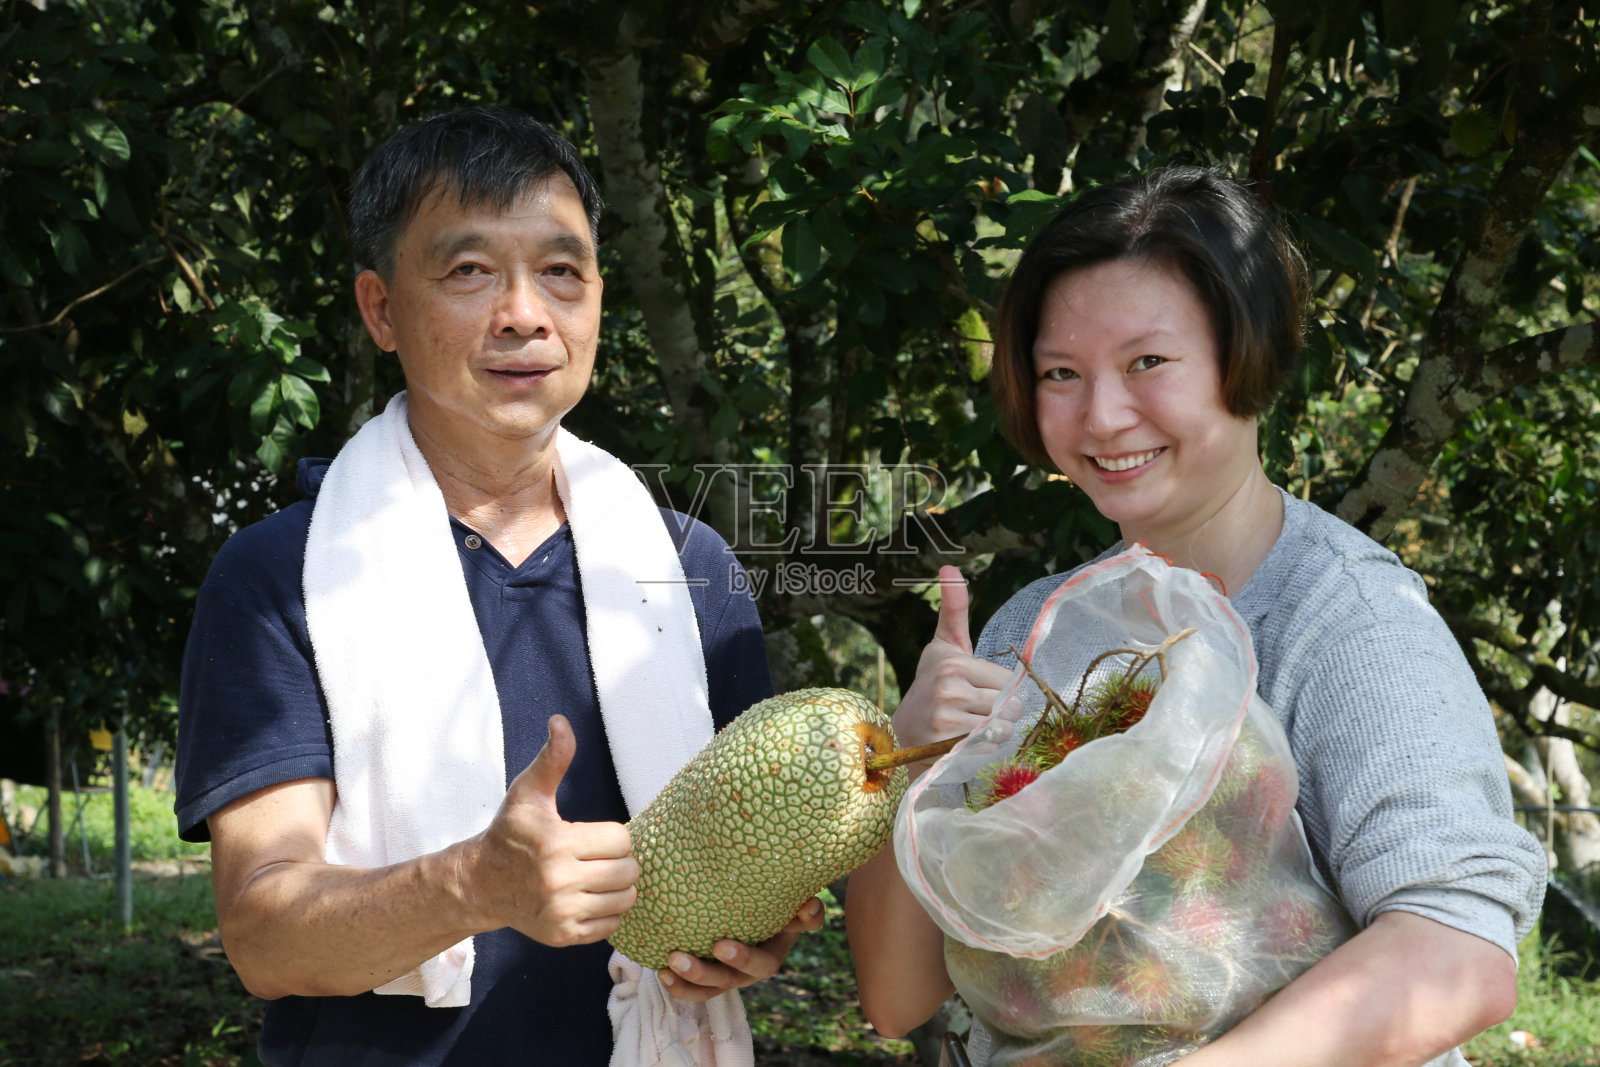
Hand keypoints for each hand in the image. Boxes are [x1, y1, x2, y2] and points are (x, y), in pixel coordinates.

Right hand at [462, 715, 639, 946]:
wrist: (481, 884)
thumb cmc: (510, 833)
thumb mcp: (528, 792)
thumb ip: (552, 758)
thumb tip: (561, 721)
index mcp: (556, 844)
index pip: (621, 840)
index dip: (612, 835)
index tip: (592, 835)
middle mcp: (559, 882)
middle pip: (628, 871)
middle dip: (619, 860)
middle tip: (597, 856)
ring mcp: (561, 914)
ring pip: (626, 899)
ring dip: (618, 886)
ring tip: (596, 876)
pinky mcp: (564, 937)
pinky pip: (613, 926)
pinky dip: (608, 912)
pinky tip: (588, 897)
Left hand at [658, 896, 827, 1001]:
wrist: (761, 908)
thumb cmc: (780, 905)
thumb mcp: (796, 908)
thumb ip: (806, 911)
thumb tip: (809, 905)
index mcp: (770, 956)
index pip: (760, 964)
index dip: (741, 959)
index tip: (721, 946)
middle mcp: (748, 973)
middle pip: (727, 980)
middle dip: (703, 972)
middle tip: (679, 959)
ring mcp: (727, 976)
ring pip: (707, 989)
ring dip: (686, 980)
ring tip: (667, 966)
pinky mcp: (709, 976)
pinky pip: (693, 988)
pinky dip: (676, 984)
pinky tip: (660, 971)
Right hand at [892, 566, 1014, 755]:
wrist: (902, 732)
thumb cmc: (931, 684)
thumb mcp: (944, 646)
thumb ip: (953, 610)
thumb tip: (949, 566)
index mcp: (952, 661)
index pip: (1008, 681)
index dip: (1002, 690)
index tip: (979, 691)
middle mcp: (948, 687)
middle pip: (1011, 704)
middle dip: (1003, 712)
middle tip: (978, 711)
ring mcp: (946, 717)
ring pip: (1003, 726)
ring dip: (996, 731)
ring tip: (974, 726)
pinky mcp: (946, 744)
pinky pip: (990, 745)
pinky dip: (985, 747)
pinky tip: (966, 741)